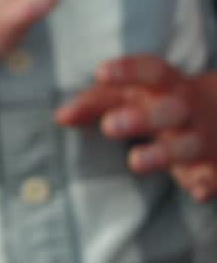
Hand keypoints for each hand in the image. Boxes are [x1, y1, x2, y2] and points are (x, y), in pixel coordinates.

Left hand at [55, 55, 216, 201]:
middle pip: (171, 110)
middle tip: (109, 126)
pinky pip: (214, 177)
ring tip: (135, 161)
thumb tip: (60, 116)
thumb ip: (96, 102)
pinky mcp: (214, 169)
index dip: (128, 70)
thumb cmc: (160, 106)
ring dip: (163, 153)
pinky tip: (197, 192)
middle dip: (143, 117)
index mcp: (166, 88)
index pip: (152, 72)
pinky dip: (207, 184)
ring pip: (189, 145)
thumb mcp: (134, 97)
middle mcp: (186, 112)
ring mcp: (203, 140)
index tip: (100, 73)